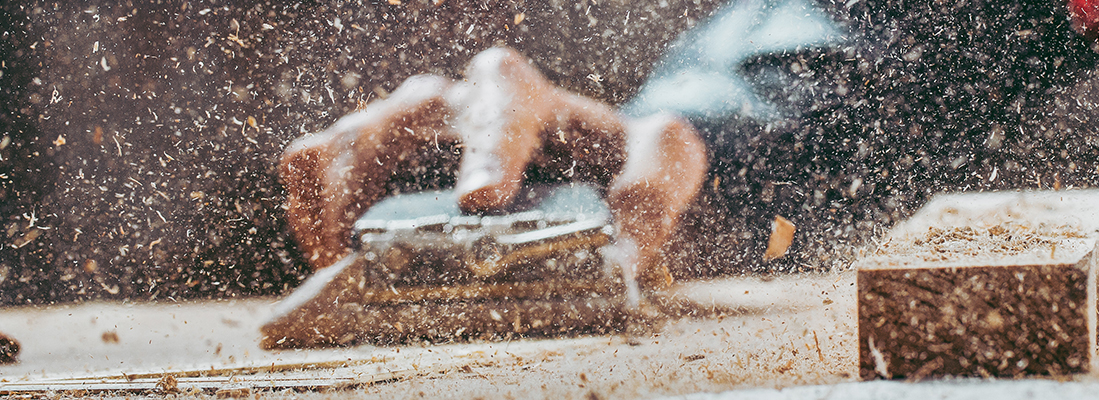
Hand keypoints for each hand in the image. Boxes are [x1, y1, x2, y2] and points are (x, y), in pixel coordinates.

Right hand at [279, 47, 706, 291]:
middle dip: (371, 190)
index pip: (500, 113)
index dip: (488, 155)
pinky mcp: (364, 158)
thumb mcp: (663, 162)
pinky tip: (330, 261)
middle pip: (386, 127)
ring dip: (331, 210)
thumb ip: (654, 192)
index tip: (482, 200)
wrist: (588, 158)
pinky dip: (306, 212)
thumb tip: (619, 253)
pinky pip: (306, 168)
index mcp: (518, 92)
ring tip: (344, 272)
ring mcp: (397, 125)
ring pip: (334, 147)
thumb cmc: (618, 156)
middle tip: (371, 257)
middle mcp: (447, 99)